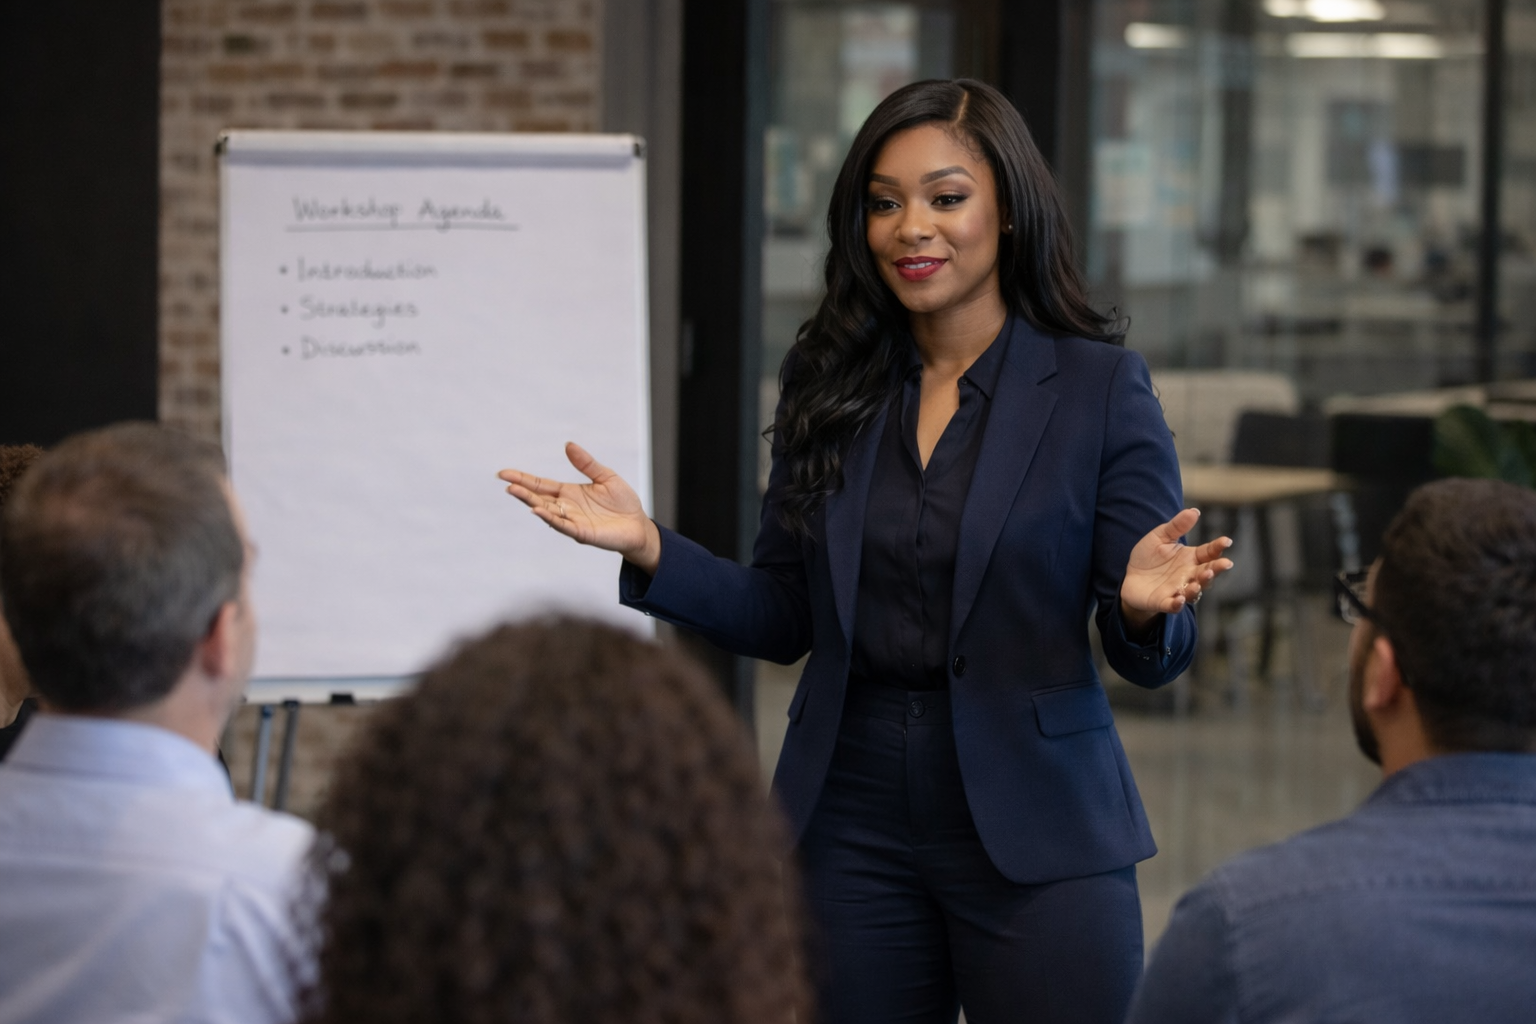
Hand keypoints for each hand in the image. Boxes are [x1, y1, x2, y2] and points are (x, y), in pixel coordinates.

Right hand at [498, 442, 661, 573]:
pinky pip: (563, 526)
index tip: (504, 473)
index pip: (541, 485)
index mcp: (569, 493)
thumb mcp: (605, 476)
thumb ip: (586, 463)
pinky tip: (538, 510)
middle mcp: (566, 508)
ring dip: (530, 502)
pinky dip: (550, 518)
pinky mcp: (583, 533)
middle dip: (521, 490)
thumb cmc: (623, 503)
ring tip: (515, 492)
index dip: (523, 479)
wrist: (638, 525)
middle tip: (505, 482)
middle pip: (539, 497)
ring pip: (547, 511)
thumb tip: (568, 445)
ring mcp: (573, 521)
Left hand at [1119, 508, 1233, 631]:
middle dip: (1216, 569)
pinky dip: (1177, 604)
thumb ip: (1176, 526)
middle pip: (1207, 573)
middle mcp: (1189, 575)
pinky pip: (1173, 606)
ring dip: (1198, 587)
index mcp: (1191, 558)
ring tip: (1198, 582)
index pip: (1209, 552)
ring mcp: (1178, 590)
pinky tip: (1178, 599)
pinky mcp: (1164, 602)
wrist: (1131, 577)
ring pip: (1194, 591)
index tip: (1226, 541)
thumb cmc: (1149, 557)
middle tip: (1224, 564)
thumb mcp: (1160, 537)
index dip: (1218, 547)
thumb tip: (1194, 511)